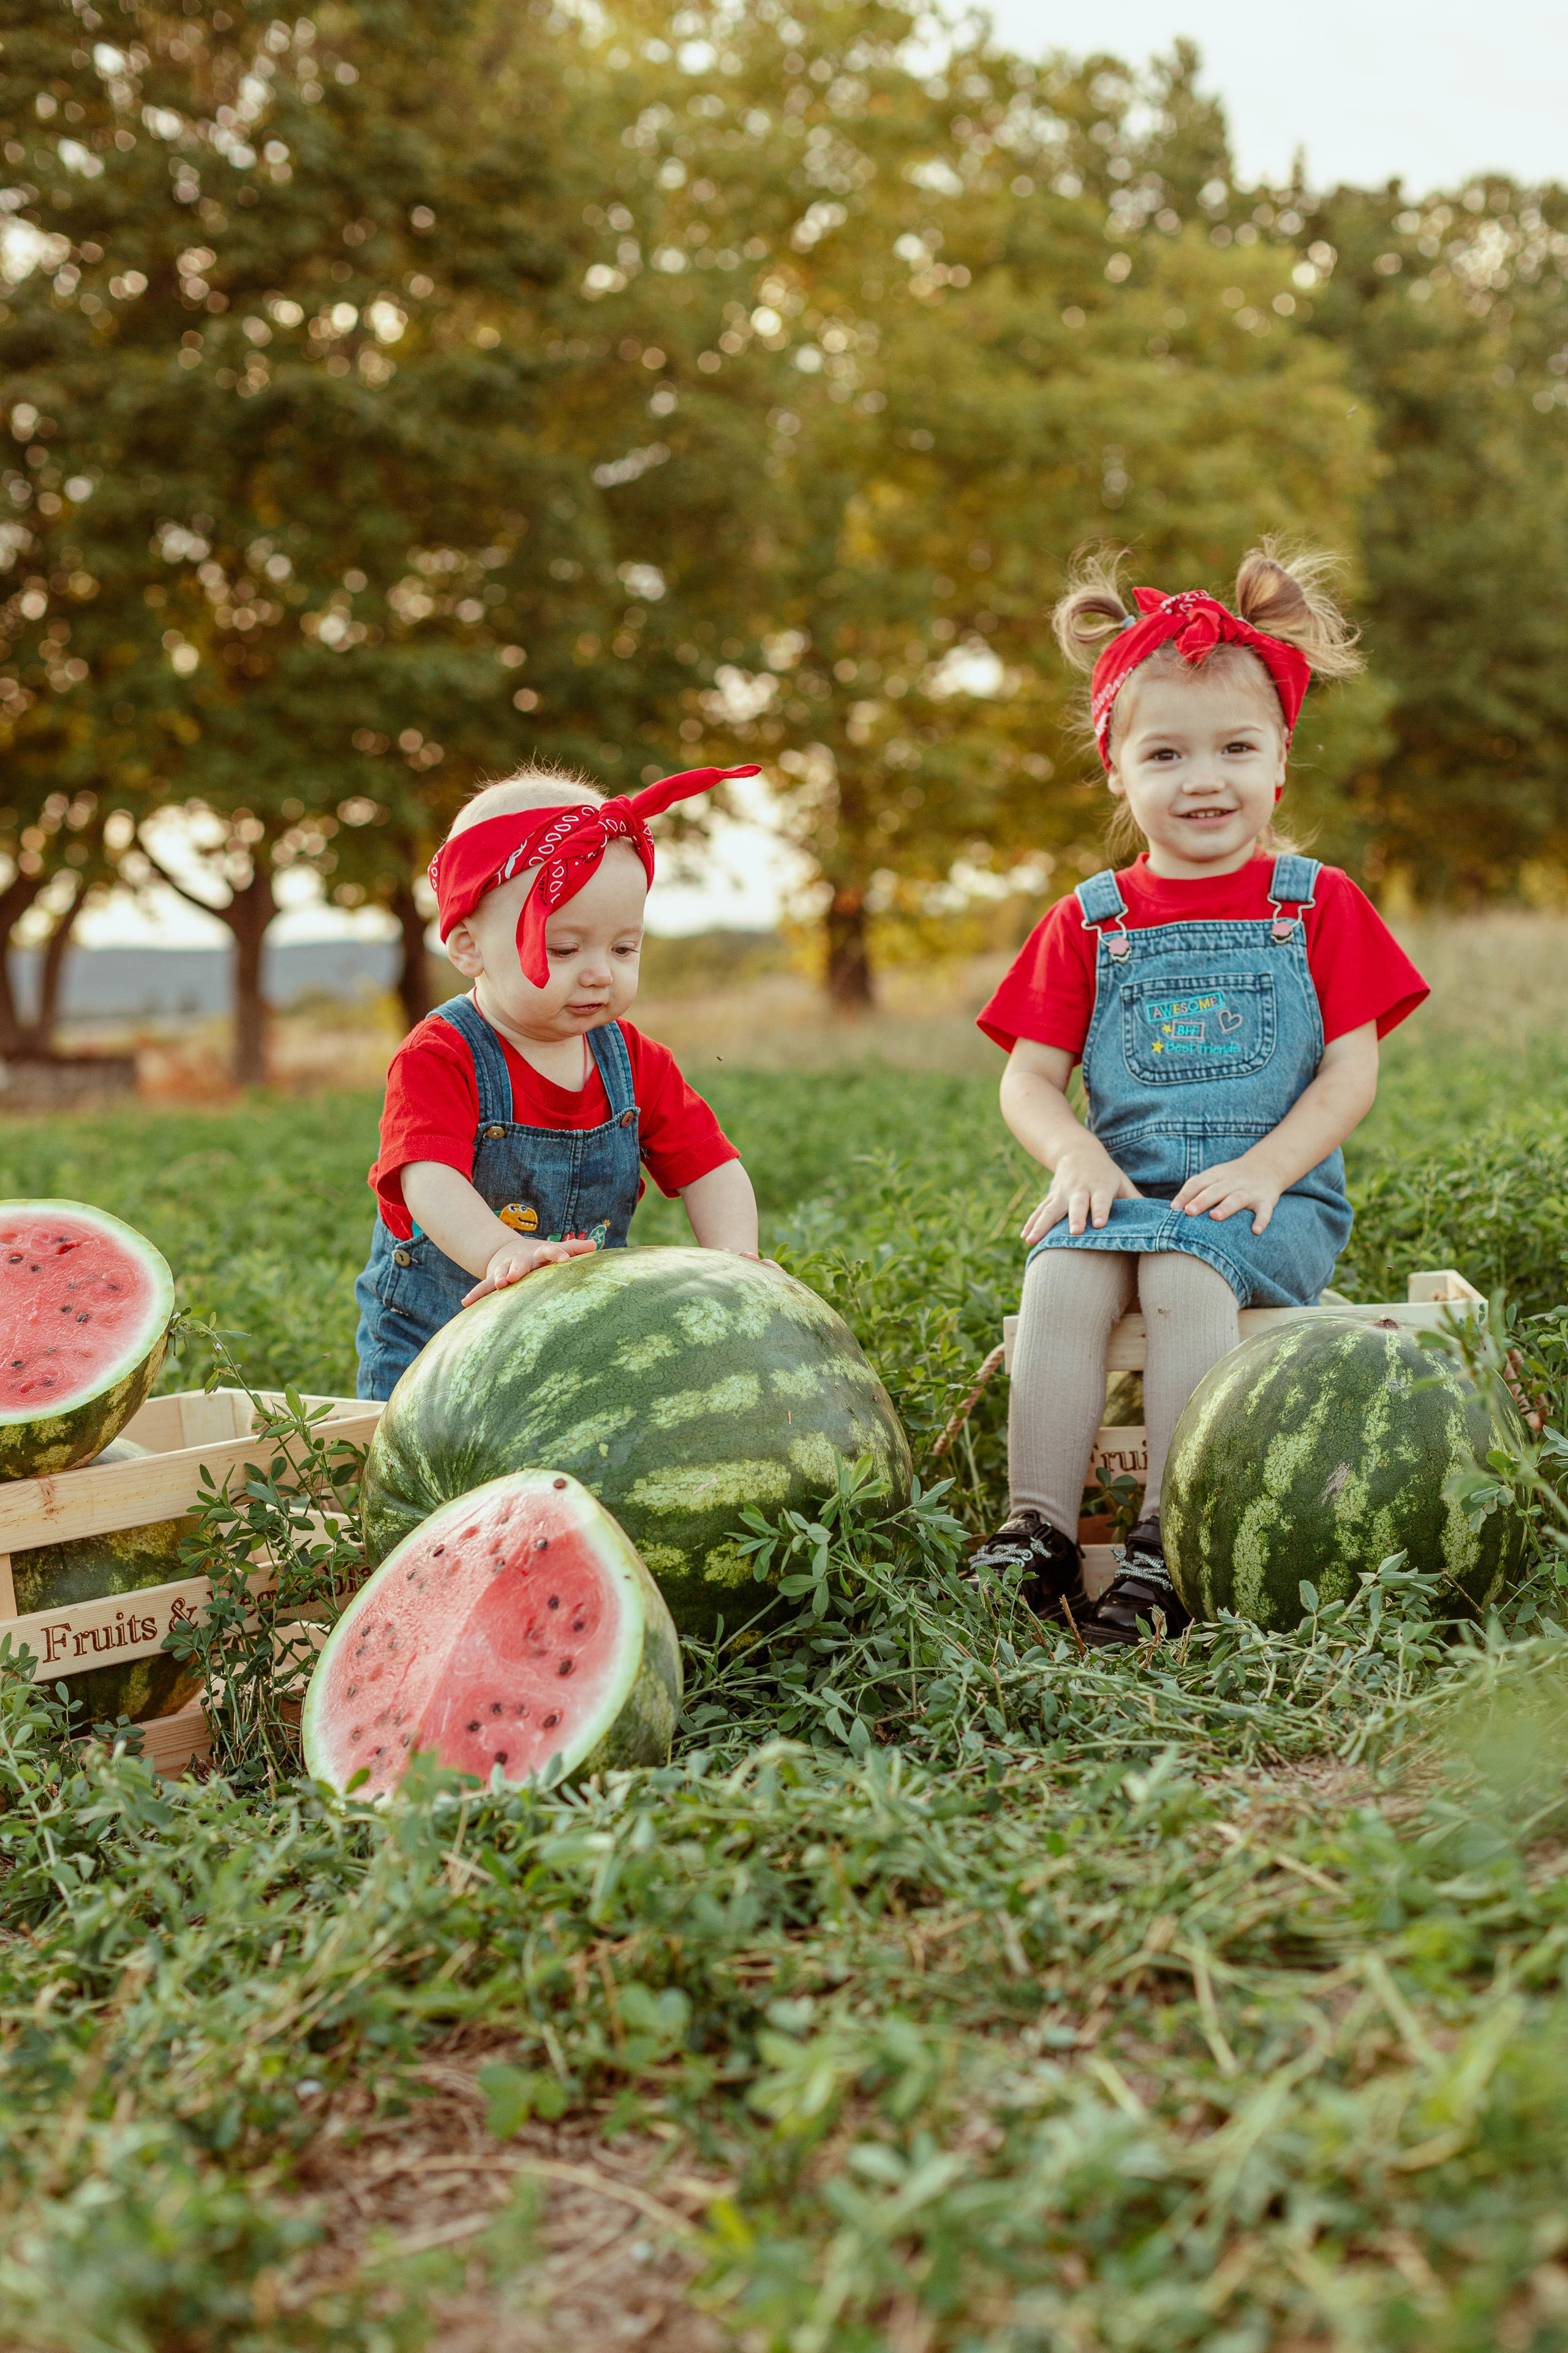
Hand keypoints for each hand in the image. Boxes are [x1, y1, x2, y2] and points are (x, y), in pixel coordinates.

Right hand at [461, 1234, 597, 1305]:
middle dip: (518, 1268)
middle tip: (516, 1275)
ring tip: (500, 1284)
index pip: (550, 1251)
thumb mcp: (554, 1251)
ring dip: (500, 1277)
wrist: (509, 1251)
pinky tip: (466, 1303)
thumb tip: (597, 1245)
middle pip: (521, 1263)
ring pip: (501, 1272)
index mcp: (538, 1254)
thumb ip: (574, 1249)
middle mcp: (521, 1260)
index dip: (558, 1253)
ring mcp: (506, 1268)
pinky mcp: (494, 1278)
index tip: (565, 1260)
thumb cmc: (539, 1256)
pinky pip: (484, 1287)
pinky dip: (476, 1294)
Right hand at [1021, 1144, 1140, 1243]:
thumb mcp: (1121, 1181)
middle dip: (1074, 1218)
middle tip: (1074, 1232)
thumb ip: (1136, 1199)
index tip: (1100, 1225)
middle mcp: (1079, 1189)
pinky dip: (1032, 1223)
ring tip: (1033, 1240)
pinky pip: (1039, 1211)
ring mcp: (1062, 1193)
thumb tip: (1160, 1218)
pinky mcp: (1050, 1197)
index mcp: (1100, 1186)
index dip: (1100, 1211)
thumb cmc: (1105, 1173)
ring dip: (1043, 1224)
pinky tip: (1025, 1237)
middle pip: (1076, 1205)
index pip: (1101, 1200)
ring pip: (1051, 1210)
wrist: (1076, 1150)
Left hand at [1173, 1154, 1280, 1234]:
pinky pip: (1265, 1210)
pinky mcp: (1266, 1200)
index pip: (1199, 1182)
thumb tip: (1173, 1208)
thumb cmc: (1232, 1179)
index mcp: (1217, 1175)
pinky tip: (1255, 1231)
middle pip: (1216, 1190)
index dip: (1186, 1194)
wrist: (1267, 1167)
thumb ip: (1196, 1190)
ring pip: (1238, 1198)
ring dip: (1227, 1207)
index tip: (1174, 1208)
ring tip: (1215, 1217)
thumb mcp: (1214, 1178)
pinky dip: (1261, 1220)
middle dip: (1203, 1200)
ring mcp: (1250, 1190)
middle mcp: (1233, 1182)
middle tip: (1190, 1211)